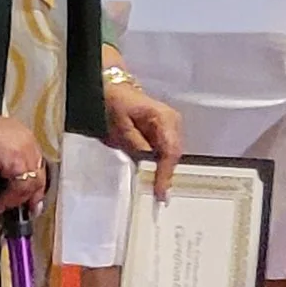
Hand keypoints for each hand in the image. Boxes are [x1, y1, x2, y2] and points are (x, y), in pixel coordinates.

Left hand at [102, 62, 184, 200]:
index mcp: (164, 118)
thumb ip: (135, 145)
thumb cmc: (114, 104)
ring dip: (165, 172)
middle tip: (159, 197)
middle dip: (167, 175)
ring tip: (157, 191)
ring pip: (172, 156)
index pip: (170, 150)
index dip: (165, 174)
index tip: (160, 193)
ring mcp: (171, 126)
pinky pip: (167, 153)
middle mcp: (173, 122)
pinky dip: (161, 166)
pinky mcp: (165, 132)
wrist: (111, 89)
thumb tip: (146, 164)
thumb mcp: (120, 126)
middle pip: (175, 155)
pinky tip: (155, 177)